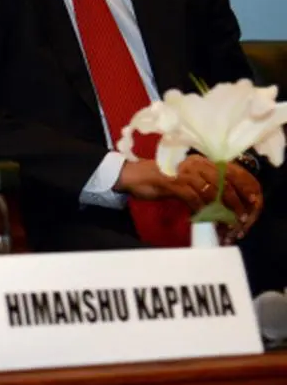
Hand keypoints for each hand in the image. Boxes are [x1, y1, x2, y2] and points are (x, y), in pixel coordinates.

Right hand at [114, 155, 262, 239]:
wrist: (132, 176)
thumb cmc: (160, 179)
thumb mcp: (187, 180)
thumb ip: (205, 186)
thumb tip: (225, 202)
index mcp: (202, 161)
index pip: (231, 171)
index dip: (244, 187)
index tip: (251, 204)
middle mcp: (195, 163)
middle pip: (224, 182)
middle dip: (235, 202)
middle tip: (240, 219)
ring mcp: (184, 172)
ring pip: (211, 191)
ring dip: (220, 210)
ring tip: (225, 223)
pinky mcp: (173, 182)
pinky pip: (193, 198)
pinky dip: (200, 210)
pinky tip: (202, 219)